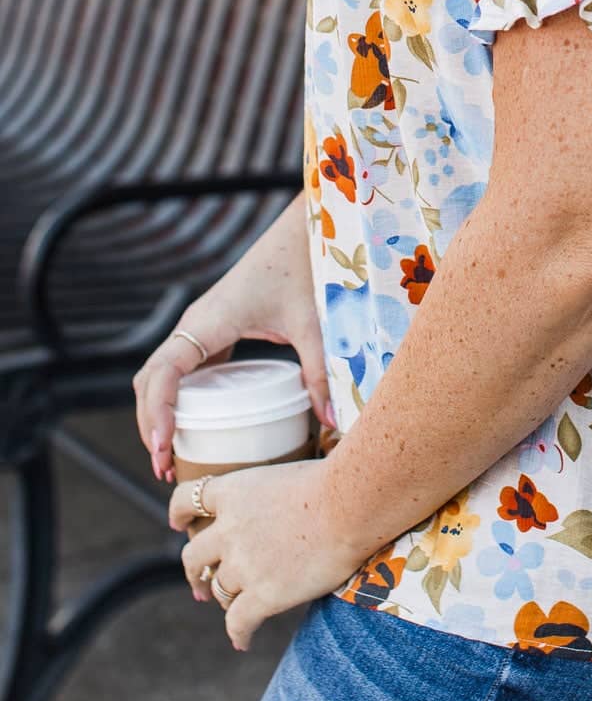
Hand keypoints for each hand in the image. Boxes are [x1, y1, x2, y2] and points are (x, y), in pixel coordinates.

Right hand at [132, 196, 334, 481]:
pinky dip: (177, 399)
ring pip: (160, 375)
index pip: (163, 372)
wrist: (304, 231)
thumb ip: (320, 372)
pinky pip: (182, 369)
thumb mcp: (312, 324)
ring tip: (171, 459)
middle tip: (166, 469)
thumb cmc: (304, 268)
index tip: (162, 448)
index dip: (156, 412)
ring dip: (158, 414)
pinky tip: (193, 428)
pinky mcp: (214, 331)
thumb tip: (332, 423)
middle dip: (150, 424)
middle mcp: (195, 325)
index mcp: (209, 321)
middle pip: (151, 380)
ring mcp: (201, 327)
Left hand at [169, 460, 365, 650]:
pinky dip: (239, 633)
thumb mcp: (291, 473)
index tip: (178, 524)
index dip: (178, 513)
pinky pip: (239, 622)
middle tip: (201, 584)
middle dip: (195, 572)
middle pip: (194, 556)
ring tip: (236, 609)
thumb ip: (273, 493)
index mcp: (235, 491)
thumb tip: (289, 504)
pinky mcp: (263, 595)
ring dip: (226, 600)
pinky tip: (243, 640)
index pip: (187, 498)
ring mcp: (243, 564)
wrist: (351, 504)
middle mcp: (229, 529)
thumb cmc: (337, 481)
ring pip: (220, 589)